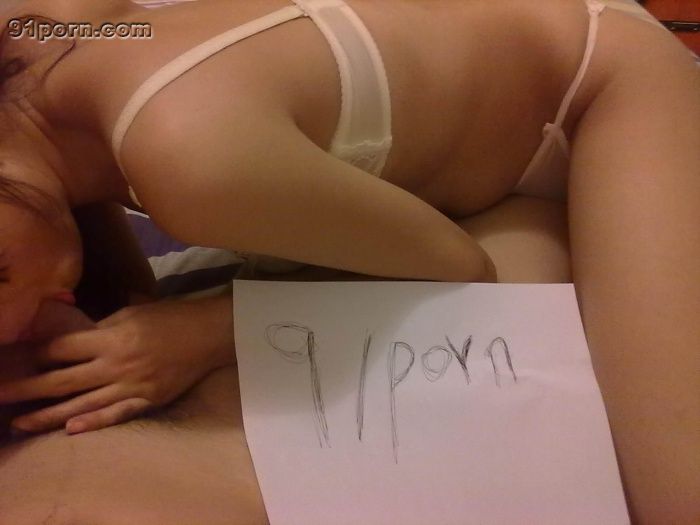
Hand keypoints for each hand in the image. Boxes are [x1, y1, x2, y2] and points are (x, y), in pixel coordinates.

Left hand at [0, 295, 234, 434]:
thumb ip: (100, 328)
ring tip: (19, 423)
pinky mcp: (149, 399)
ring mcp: (133, 386)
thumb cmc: (170, 317)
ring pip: (82, 404)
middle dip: (26, 389)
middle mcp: (117, 364)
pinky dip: (93, 423)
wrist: (209, 333)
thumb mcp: (132, 312)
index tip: (13, 361)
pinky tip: (70, 430)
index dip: (34, 356)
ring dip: (48, 415)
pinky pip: (117, 414)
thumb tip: (70, 338)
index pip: (61, 350)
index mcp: (111, 337)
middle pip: (62, 381)